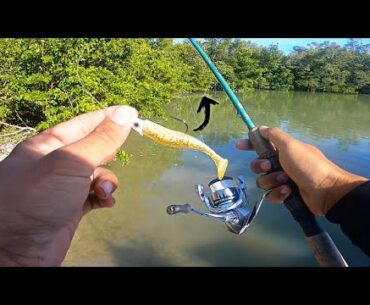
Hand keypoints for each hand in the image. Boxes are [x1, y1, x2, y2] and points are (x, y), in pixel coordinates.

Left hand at [0, 106, 137, 265]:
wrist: (14, 251)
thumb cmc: (37, 197)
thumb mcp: (71, 162)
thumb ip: (101, 139)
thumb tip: (126, 114)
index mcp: (49, 145)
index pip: (84, 124)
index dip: (108, 117)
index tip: (131, 112)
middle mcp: (56, 164)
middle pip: (92, 149)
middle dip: (110, 151)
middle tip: (128, 148)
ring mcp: (63, 188)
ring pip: (96, 175)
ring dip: (106, 180)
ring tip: (103, 190)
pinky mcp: (70, 209)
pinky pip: (94, 196)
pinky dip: (103, 197)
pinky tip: (106, 201)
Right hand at [237, 127, 367, 215]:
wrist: (326, 191)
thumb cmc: (307, 165)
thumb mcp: (290, 145)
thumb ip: (274, 135)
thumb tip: (261, 128)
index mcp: (284, 150)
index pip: (262, 144)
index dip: (250, 144)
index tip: (239, 145)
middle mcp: (282, 164)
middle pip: (258, 165)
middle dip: (261, 167)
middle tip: (269, 167)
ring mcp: (283, 180)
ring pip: (263, 181)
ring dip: (272, 181)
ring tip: (285, 182)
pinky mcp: (285, 195)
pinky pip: (270, 195)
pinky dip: (278, 194)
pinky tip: (287, 193)